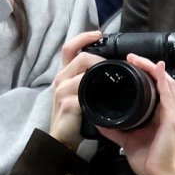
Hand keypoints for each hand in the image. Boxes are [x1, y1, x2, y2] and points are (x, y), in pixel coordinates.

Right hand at [48, 31, 104, 150]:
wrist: (62, 140)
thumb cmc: (73, 119)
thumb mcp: (79, 95)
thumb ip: (88, 82)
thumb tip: (108, 70)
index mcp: (64, 75)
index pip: (70, 48)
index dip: (83, 38)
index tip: (99, 34)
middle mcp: (61, 79)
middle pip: (80, 57)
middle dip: (99, 58)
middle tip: (114, 65)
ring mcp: (63, 91)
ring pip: (84, 71)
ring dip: (101, 72)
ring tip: (114, 78)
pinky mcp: (68, 104)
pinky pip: (85, 91)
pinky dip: (98, 90)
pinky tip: (107, 94)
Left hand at [96, 55, 174, 174]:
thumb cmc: (146, 159)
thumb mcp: (125, 139)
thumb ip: (115, 128)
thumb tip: (99, 120)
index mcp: (157, 114)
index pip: (154, 87)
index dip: (144, 73)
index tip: (128, 64)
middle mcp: (166, 111)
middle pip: (161, 80)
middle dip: (147, 66)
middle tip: (131, 57)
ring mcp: (170, 113)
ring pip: (165, 82)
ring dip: (152, 68)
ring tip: (138, 59)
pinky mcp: (171, 118)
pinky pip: (167, 94)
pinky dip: (162, 79)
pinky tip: (156, 68)